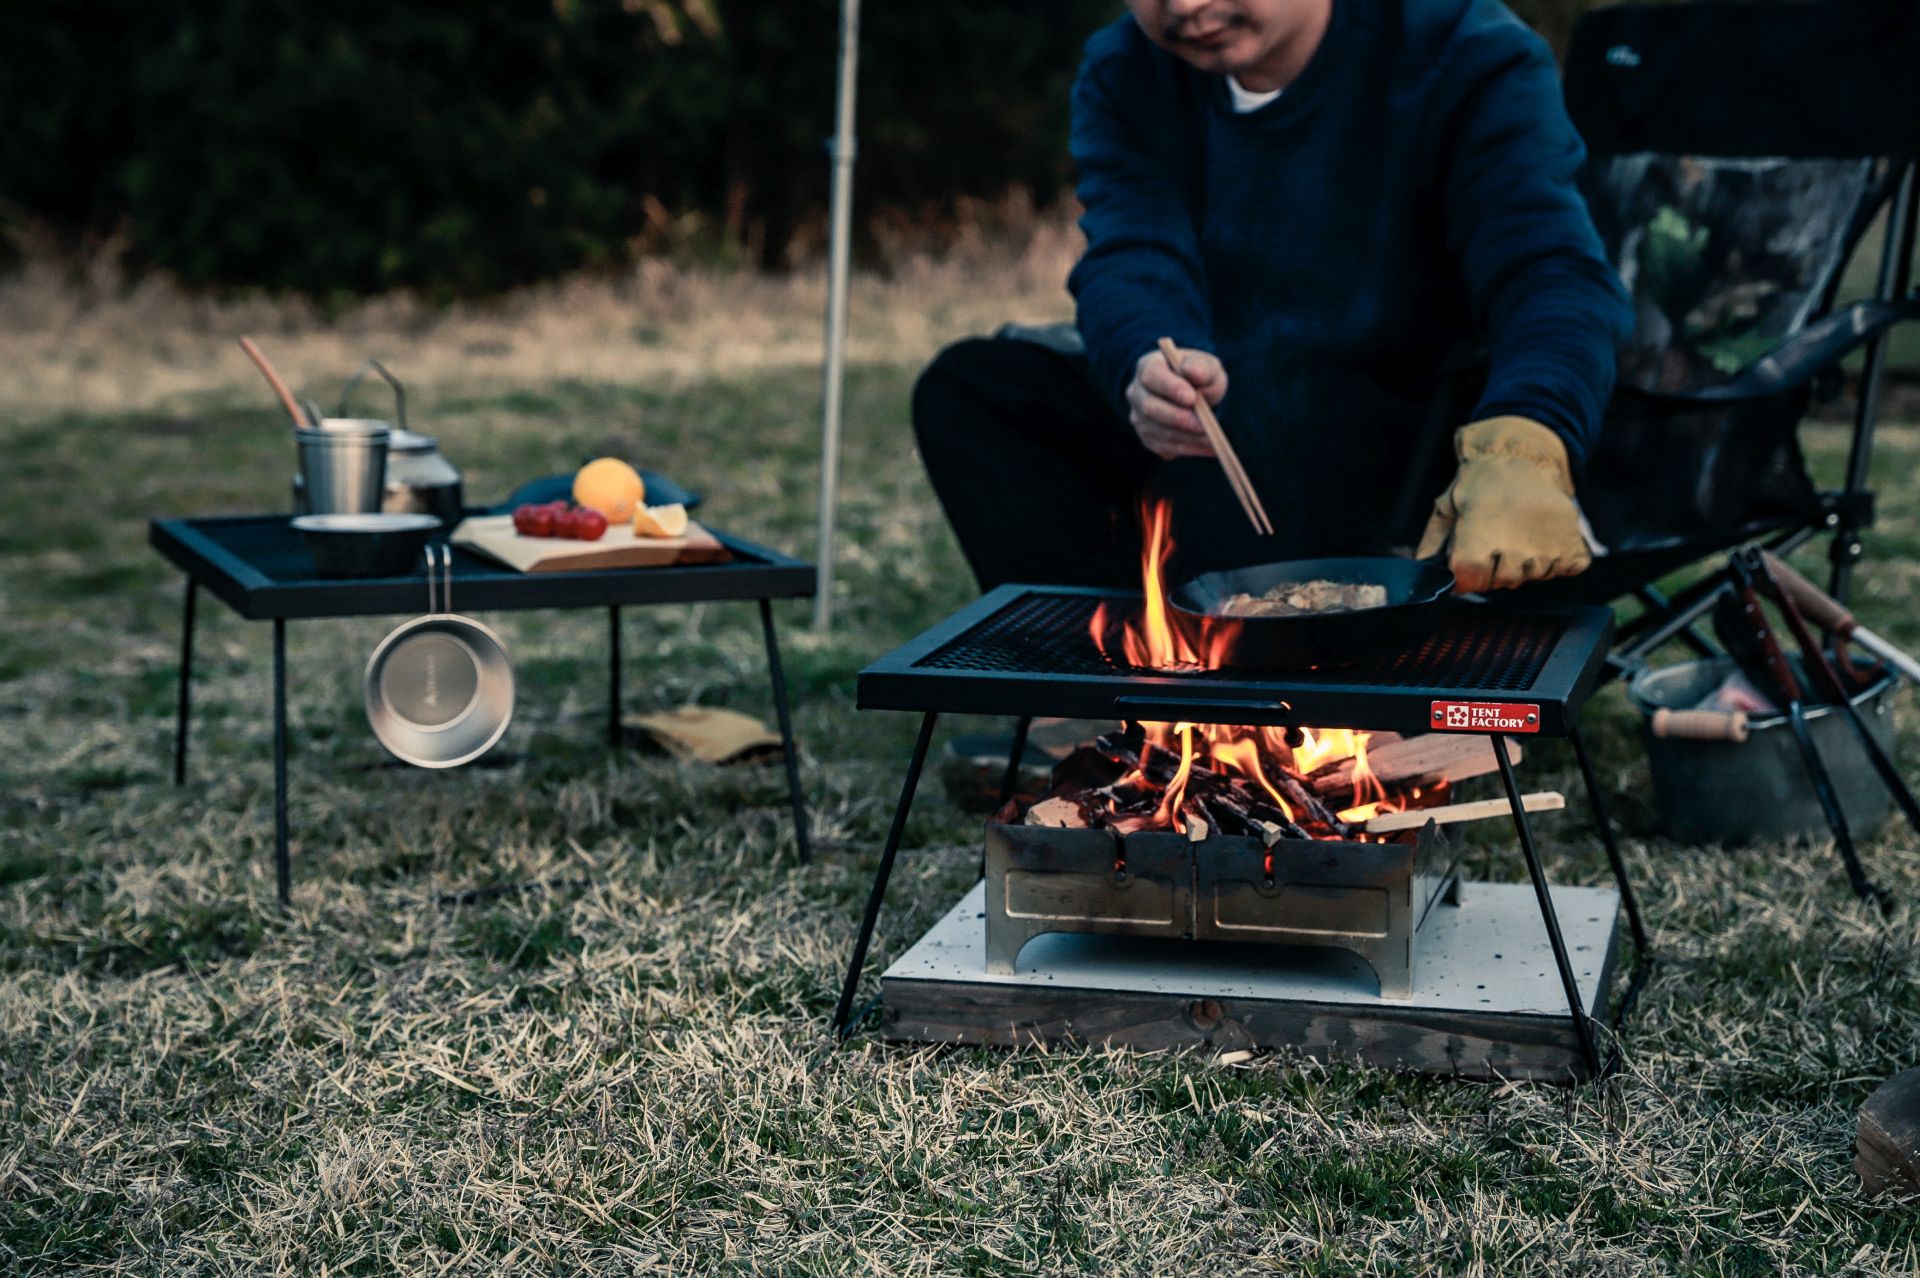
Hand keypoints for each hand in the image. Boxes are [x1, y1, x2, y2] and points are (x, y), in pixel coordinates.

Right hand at [1126, 345, 1226, 459]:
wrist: (1194, 396)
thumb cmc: (1200, 377)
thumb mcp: (1206, 366)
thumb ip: (1202, 367)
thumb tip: (1193, 371)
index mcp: (1148, 366)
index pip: (1152, 375)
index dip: (1170, 388)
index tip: (1192, 398)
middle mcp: (1137, 392)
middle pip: (1150, 407)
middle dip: (1178, 418)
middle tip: (1204, 426)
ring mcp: (1139, 417)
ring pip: (1157, 431)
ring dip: (1186, 438)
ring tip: (1213, 440)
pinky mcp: (1147, 438)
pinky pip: (1164, 447)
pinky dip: (1188, 449)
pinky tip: (1209, 448)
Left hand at [1416, 415, 1591, 592]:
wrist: (1524, 455)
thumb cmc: (1482, 480)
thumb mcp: (1448, 504)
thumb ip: (1433, 541)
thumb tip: (1423, 570)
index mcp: (1480, 538)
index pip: (1472, 579)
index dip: (1467, 575)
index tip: (1468, 563)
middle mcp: (1516, 547)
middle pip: (1503, 580)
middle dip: (1496, 567)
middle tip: (1497, 538)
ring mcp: (1547, 547)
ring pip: (1534, 575)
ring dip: (1526, 561)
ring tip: (1521, 530)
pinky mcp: (1573, 543)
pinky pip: (1565, 568)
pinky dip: (1557, 558)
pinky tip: (1544, 535)